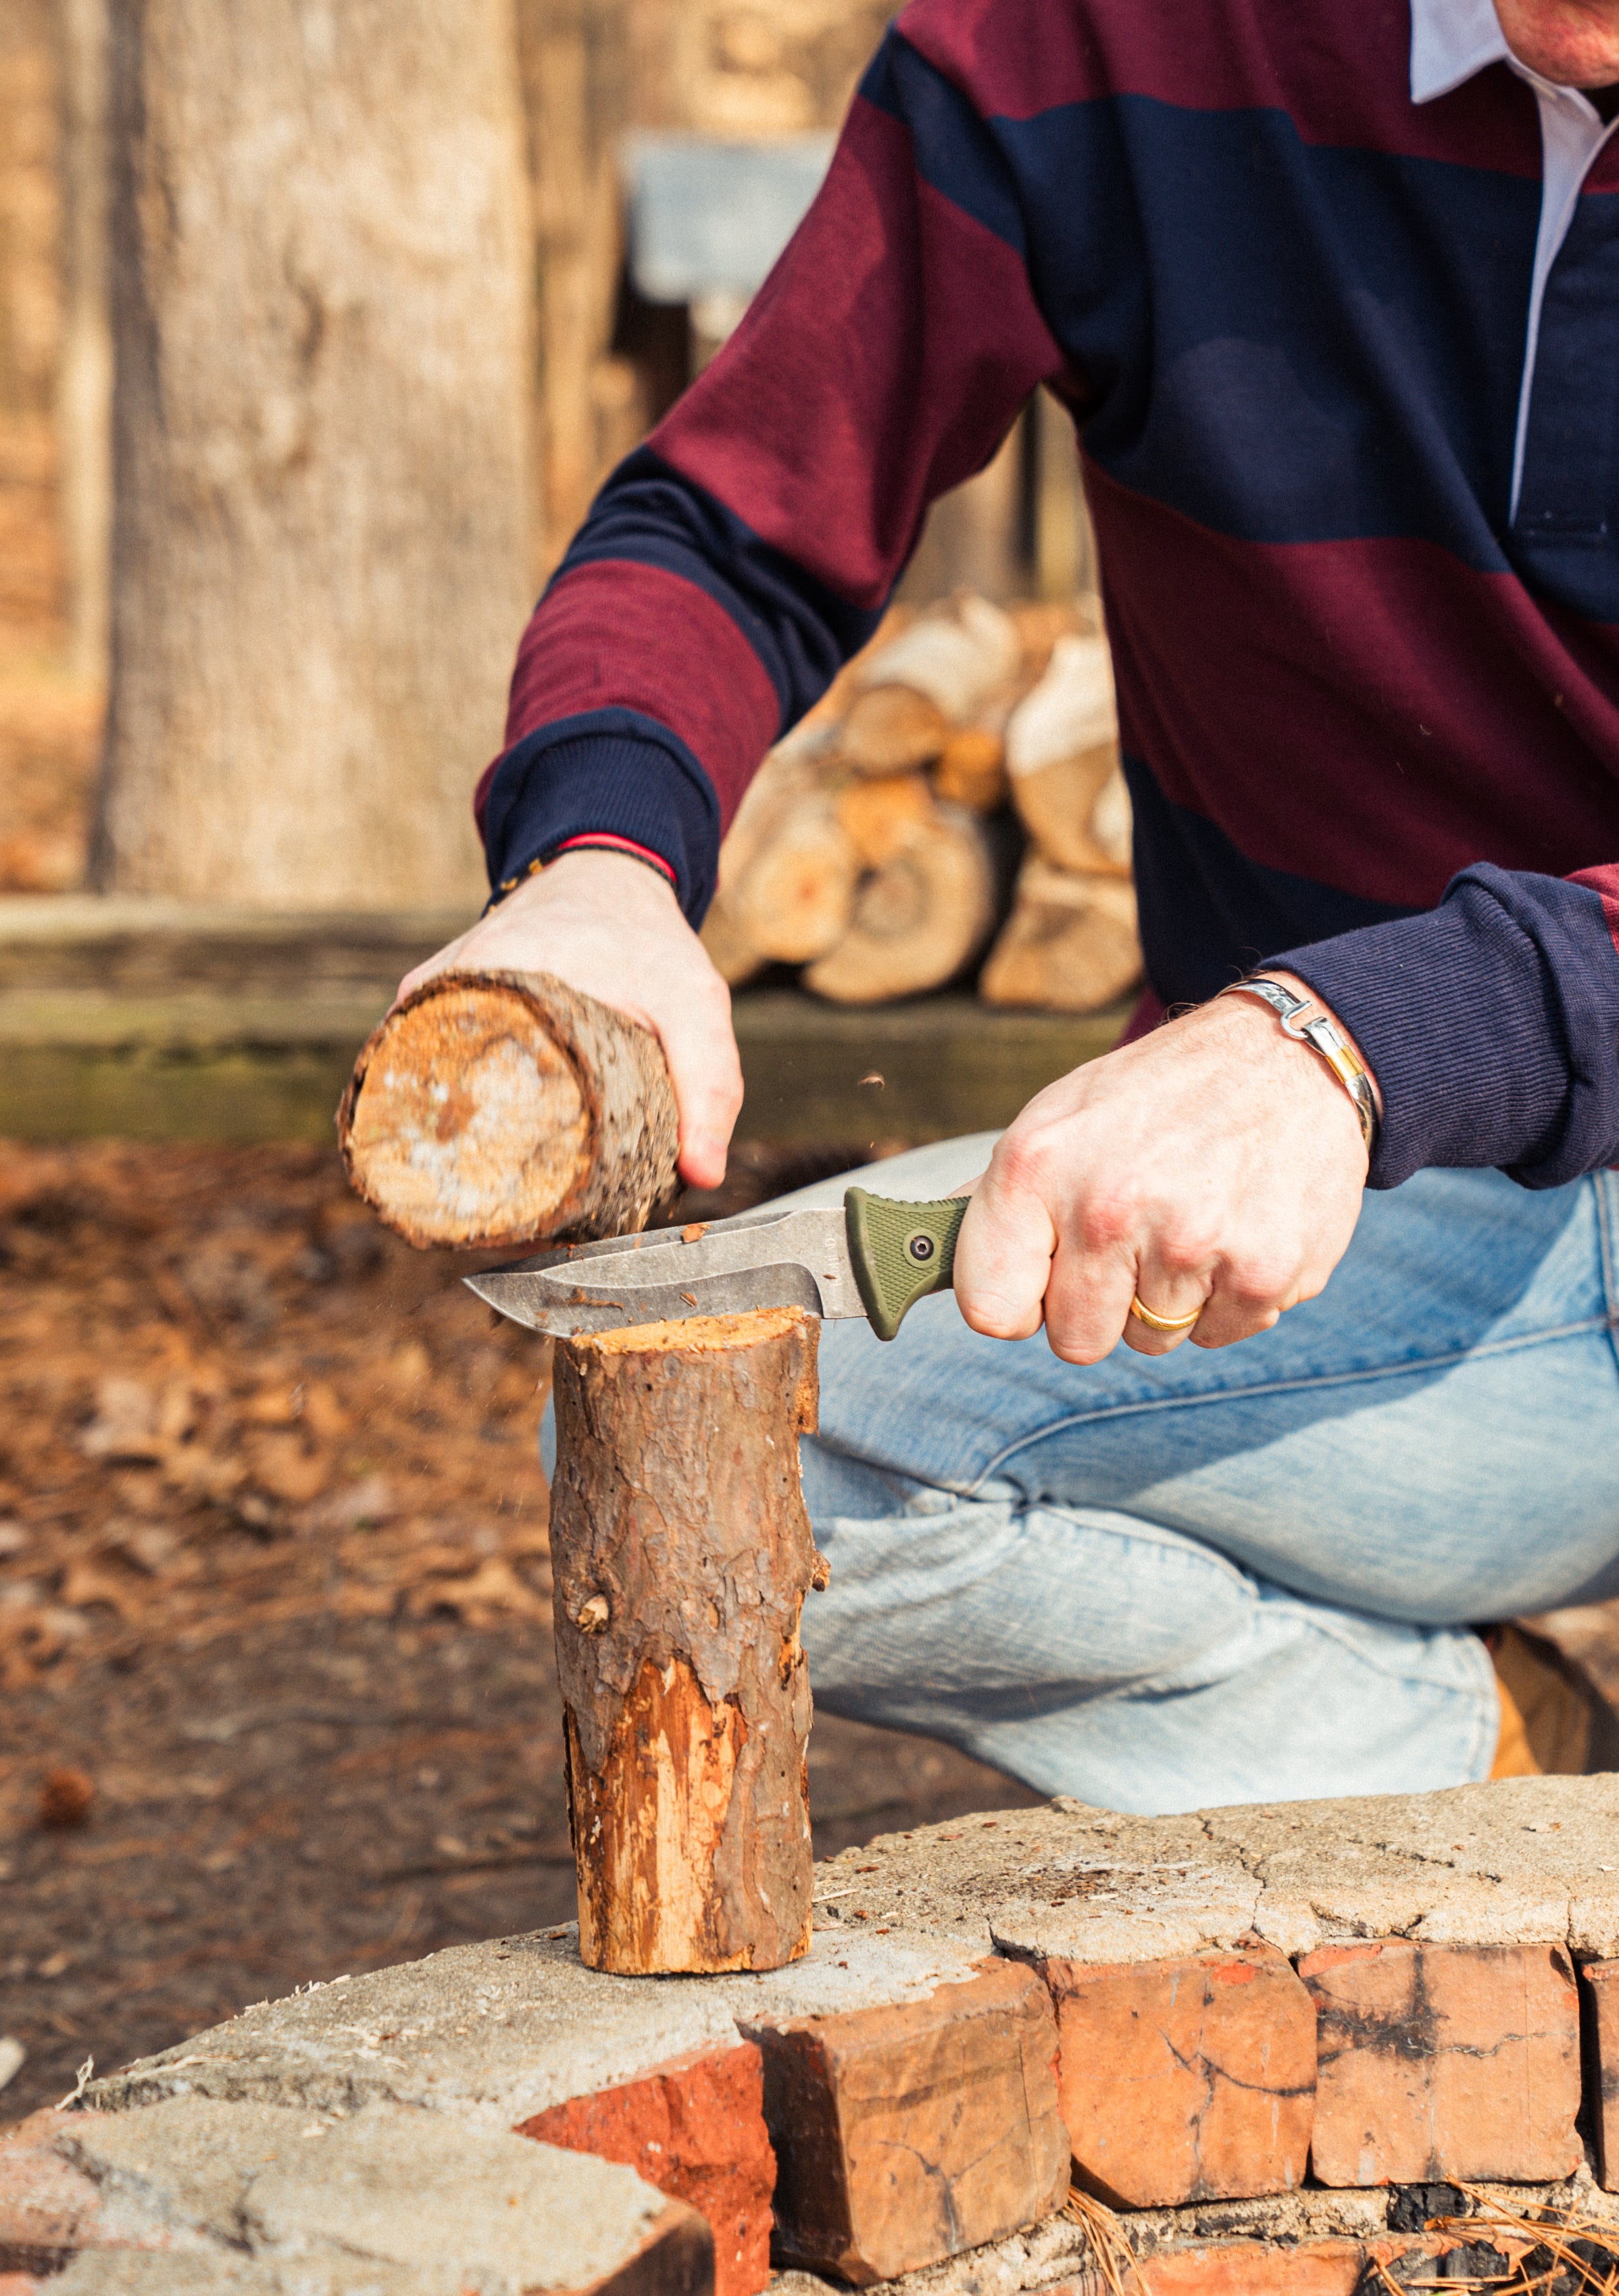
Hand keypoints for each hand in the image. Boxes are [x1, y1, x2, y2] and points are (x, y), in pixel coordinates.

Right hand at [394, 852, 743, 1188]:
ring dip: (456, 1153)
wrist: (601, 875)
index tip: (516, 1221)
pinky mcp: (431, 1012)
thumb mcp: (694, 1001)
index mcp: (495, 981)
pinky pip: (424, 1077)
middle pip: (432, 1110)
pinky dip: (452, 1120)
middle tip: (511, 1228)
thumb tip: (704, 1175)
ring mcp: (429, 1004)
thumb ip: (710, 1082)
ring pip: (422, 1099)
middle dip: (467, 1178)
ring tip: (494, 1211)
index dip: (482, 1172)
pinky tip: (480, 1166)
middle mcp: (442, 994)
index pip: (461, 1094)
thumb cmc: (646, 938)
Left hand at [953, 974, 1374, 1360]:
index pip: (989, 1311)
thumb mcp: (1058, 1118)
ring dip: (1170, 1297)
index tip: (1045, 1275)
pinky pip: (1220, 1334)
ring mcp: (1188, 1242)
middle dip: (1102, 1303)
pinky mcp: (1262, 1270)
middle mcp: (1106, 1207)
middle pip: (1076, 1341)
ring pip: (1153, 1341)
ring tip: (1192, 1217)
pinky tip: (1236, 1226)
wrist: (1286, 1055)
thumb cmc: (1157, 1095)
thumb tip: (915, 1255)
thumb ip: (994, 1198)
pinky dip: (1229, 1296)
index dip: (1020, 1301)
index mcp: (1035, 1168)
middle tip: (1135, 1237)